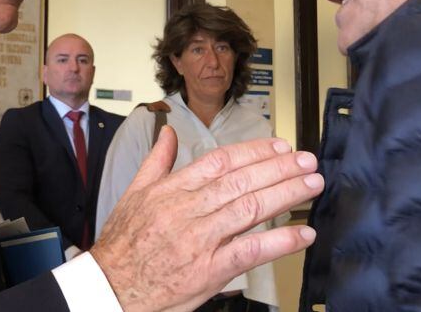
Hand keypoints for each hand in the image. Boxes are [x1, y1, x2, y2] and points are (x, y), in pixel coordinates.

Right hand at [91, 127, 322, 311]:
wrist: (109, 287)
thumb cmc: (122, 244)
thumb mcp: (133, 194)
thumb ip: (156, 162)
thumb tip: (167, 133)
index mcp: (172, 190)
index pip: (221, 161)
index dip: (254, 151)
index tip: (279, 146)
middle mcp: (188, 210)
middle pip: (242, 181)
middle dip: (279, 168)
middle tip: (307, 160)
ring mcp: (200, 240)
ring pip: (250, 209)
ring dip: (286, 194)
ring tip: (311, 185)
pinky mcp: (209, 270)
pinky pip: (250, 252)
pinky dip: (280, 241)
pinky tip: (302, 234)